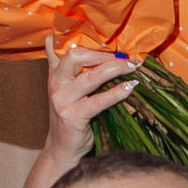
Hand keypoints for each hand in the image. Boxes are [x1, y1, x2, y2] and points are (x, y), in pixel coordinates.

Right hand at [42, 36, 139, 162]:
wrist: (62, 148)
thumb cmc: (70, 116)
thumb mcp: (63, 88)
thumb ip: (62, 65)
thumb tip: (58, 39)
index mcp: (55, 73)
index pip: (64, 47)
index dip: (88, 42)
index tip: (110, 44)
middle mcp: (56, 84)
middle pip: (76, 56)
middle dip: (103, 54)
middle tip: (124, 57)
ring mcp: (63, 100)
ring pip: (91, 76)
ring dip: (115, 69)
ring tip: (132, 67)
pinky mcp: (73, 116)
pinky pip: (99, 100)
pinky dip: (117, 92)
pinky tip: (130, 88)